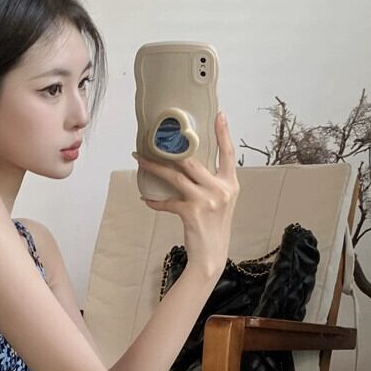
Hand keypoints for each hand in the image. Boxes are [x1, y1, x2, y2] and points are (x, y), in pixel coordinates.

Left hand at [132, 111, 238, 275]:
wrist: (212, 256)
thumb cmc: (214, 228)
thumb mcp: (221, 202)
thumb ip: (211, 183)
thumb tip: (189, 166)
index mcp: (230, 184)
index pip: (228, 153)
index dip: (224, 133)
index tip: (219, 114)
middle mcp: (221, 189)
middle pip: (192, 161)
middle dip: (169, 150)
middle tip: (153, 141)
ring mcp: (206, 201)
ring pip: (175, 177)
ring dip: (154, 168)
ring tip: (140, 161)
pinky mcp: (191, 213)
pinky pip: (167, 202)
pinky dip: (155, 201)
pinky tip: (146, 198)